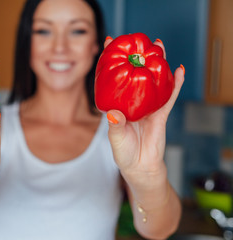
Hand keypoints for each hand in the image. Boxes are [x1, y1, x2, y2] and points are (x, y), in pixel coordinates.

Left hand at [104, 37, 184, 183]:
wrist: (140, 167)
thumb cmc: (124, 153)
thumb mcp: (116, 139)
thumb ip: (115, 127)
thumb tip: (114, 114)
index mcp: (119, 105)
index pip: (114, 80)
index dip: (111, 62)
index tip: (109, 43)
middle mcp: (133, 102)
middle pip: (136, 74)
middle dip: (137, 56)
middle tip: (138, 40)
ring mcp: (148, 106)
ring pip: (154, 81)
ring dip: (158, 64)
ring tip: (159, 47)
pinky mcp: (161, 114)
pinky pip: (169, 96)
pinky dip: (175, 84)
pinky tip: (178, 71)